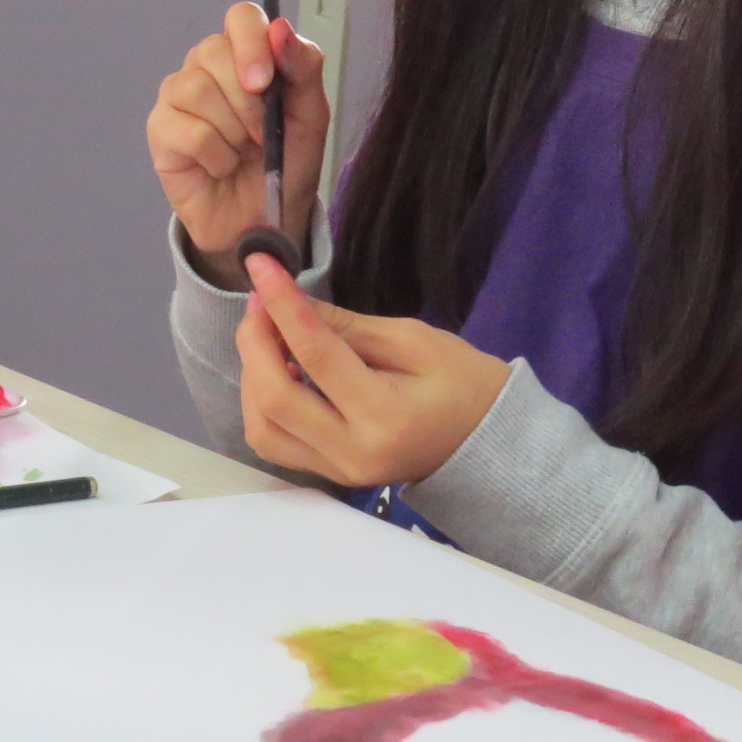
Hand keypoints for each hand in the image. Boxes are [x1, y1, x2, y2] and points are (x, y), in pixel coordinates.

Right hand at [147, 2, 327, 289]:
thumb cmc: (288, 161)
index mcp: (247, 53)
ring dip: (233, 130)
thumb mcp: (311, 116)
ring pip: (197, 88)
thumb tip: (280, 28)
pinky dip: (216, 155)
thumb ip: (304, 68)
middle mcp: (207, 65)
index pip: (241, 17)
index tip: (265, 83)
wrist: (266, 219)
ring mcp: (178, 95)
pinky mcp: (160, 129)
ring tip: (243, 152)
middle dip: (248, 101)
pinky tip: (221, 167)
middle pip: (214, 50)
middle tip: (263, 136)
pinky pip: (187, 129)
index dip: (252, 43)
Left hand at [235, 252, 509, 486]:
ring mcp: (338, 472)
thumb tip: (291, 301)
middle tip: (260, 300)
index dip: (282, 305)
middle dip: (255, 342)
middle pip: (274, 399)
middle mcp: (352, 453)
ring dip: (253, 375)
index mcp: (384, 416)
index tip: (259, 266)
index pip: (315, 355)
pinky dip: (263, 401)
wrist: (488, 444)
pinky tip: (277, 369)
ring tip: (267, 335)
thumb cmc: (465, 383)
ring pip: (262, 428)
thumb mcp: (414, 340)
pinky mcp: (329, 475)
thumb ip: (347, 326)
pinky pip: (275, 442)